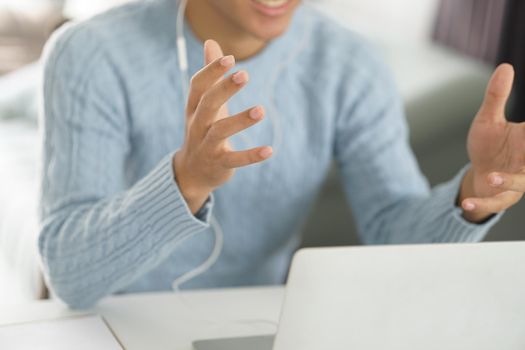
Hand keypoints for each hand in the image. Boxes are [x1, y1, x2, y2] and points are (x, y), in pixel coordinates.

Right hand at [173, 40, 272, 213]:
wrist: (192, 173)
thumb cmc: (202, 130)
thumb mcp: (203, 103)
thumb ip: (210, 75)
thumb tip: (211, 42)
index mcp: (193, 109)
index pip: (198, 86)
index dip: (211, 71)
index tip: (230, 58)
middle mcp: (197, 126)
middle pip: (207, 105)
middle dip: (224, 89)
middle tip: (244, 74)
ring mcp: (206, 146)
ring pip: (220, 131)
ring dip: (240, 120)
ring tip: (261, 110)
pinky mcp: (219, 164)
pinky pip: (235, 159)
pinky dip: (251, 156)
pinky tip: (269, 150)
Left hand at [459, 64, 524, 221]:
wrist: (480, 176)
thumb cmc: (489, 147)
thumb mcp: (488, 120)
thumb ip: (496, 97)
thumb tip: (505, 67)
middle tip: (523, 150)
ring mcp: (517, 181)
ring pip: (519, 184)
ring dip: (506, 182)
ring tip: (491, 177)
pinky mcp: (502, 197)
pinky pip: (495, 202)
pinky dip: (483, 203)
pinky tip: (467, 204)